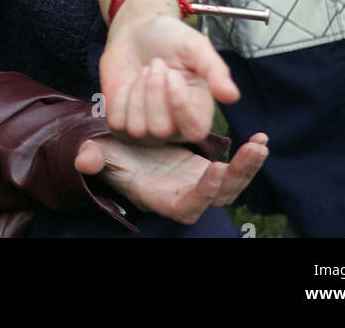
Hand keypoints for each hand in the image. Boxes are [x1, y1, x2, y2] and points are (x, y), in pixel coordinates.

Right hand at [75, 130, 268, 223]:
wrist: (135, 150)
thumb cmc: (119, 157)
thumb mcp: (107, 155)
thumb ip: (96, 158)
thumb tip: (82, 159)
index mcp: (165, 199)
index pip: (189, 206)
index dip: (203, 192)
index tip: (214, 168)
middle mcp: (188, 197)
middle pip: (219, 197)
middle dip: (238, 176)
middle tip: (252, 151)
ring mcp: (203, 185)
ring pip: (233, 184)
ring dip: (249, 166)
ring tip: (261, 143)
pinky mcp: (213, 171)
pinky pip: (236, 169)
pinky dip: (249, 156)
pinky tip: (261, 139)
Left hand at [100, 10, 240, 142]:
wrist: (137, 30)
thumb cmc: (170, 39)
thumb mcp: (195, 46)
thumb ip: (214, 70)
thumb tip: (232, 96)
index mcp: (198, 110)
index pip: (194, 131)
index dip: (180, 106)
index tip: (172, 74)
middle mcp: (174, 125)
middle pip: (160, 128)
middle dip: (154, 90)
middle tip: (157, 64)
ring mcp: (147, 127)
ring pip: (137, 126)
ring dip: (138, 91)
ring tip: (146, 71)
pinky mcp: (122, 122)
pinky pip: (117, 120)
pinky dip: (121, 96)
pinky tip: (130, 81)